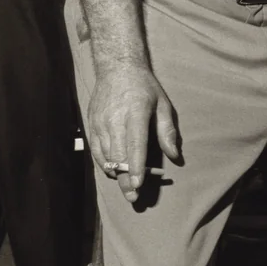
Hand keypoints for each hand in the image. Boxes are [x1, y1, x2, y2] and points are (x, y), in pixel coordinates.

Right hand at [88, 62, 179, 202]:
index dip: (136, 166)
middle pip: (118, 155)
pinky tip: (115, 172)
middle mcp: (115, 119)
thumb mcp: (163, 103)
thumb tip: (175, 155)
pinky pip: (96, 152)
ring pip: (106, 156)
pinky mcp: (91, 125)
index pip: (134, 144)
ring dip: (116, 174)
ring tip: (128, 188)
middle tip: (134, 197)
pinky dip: (105, 164)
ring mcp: (100, 123)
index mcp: (135, 112)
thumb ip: (167, 131)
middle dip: (126, 179)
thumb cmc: (144, 87)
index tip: (138, 184)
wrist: (116, 69)